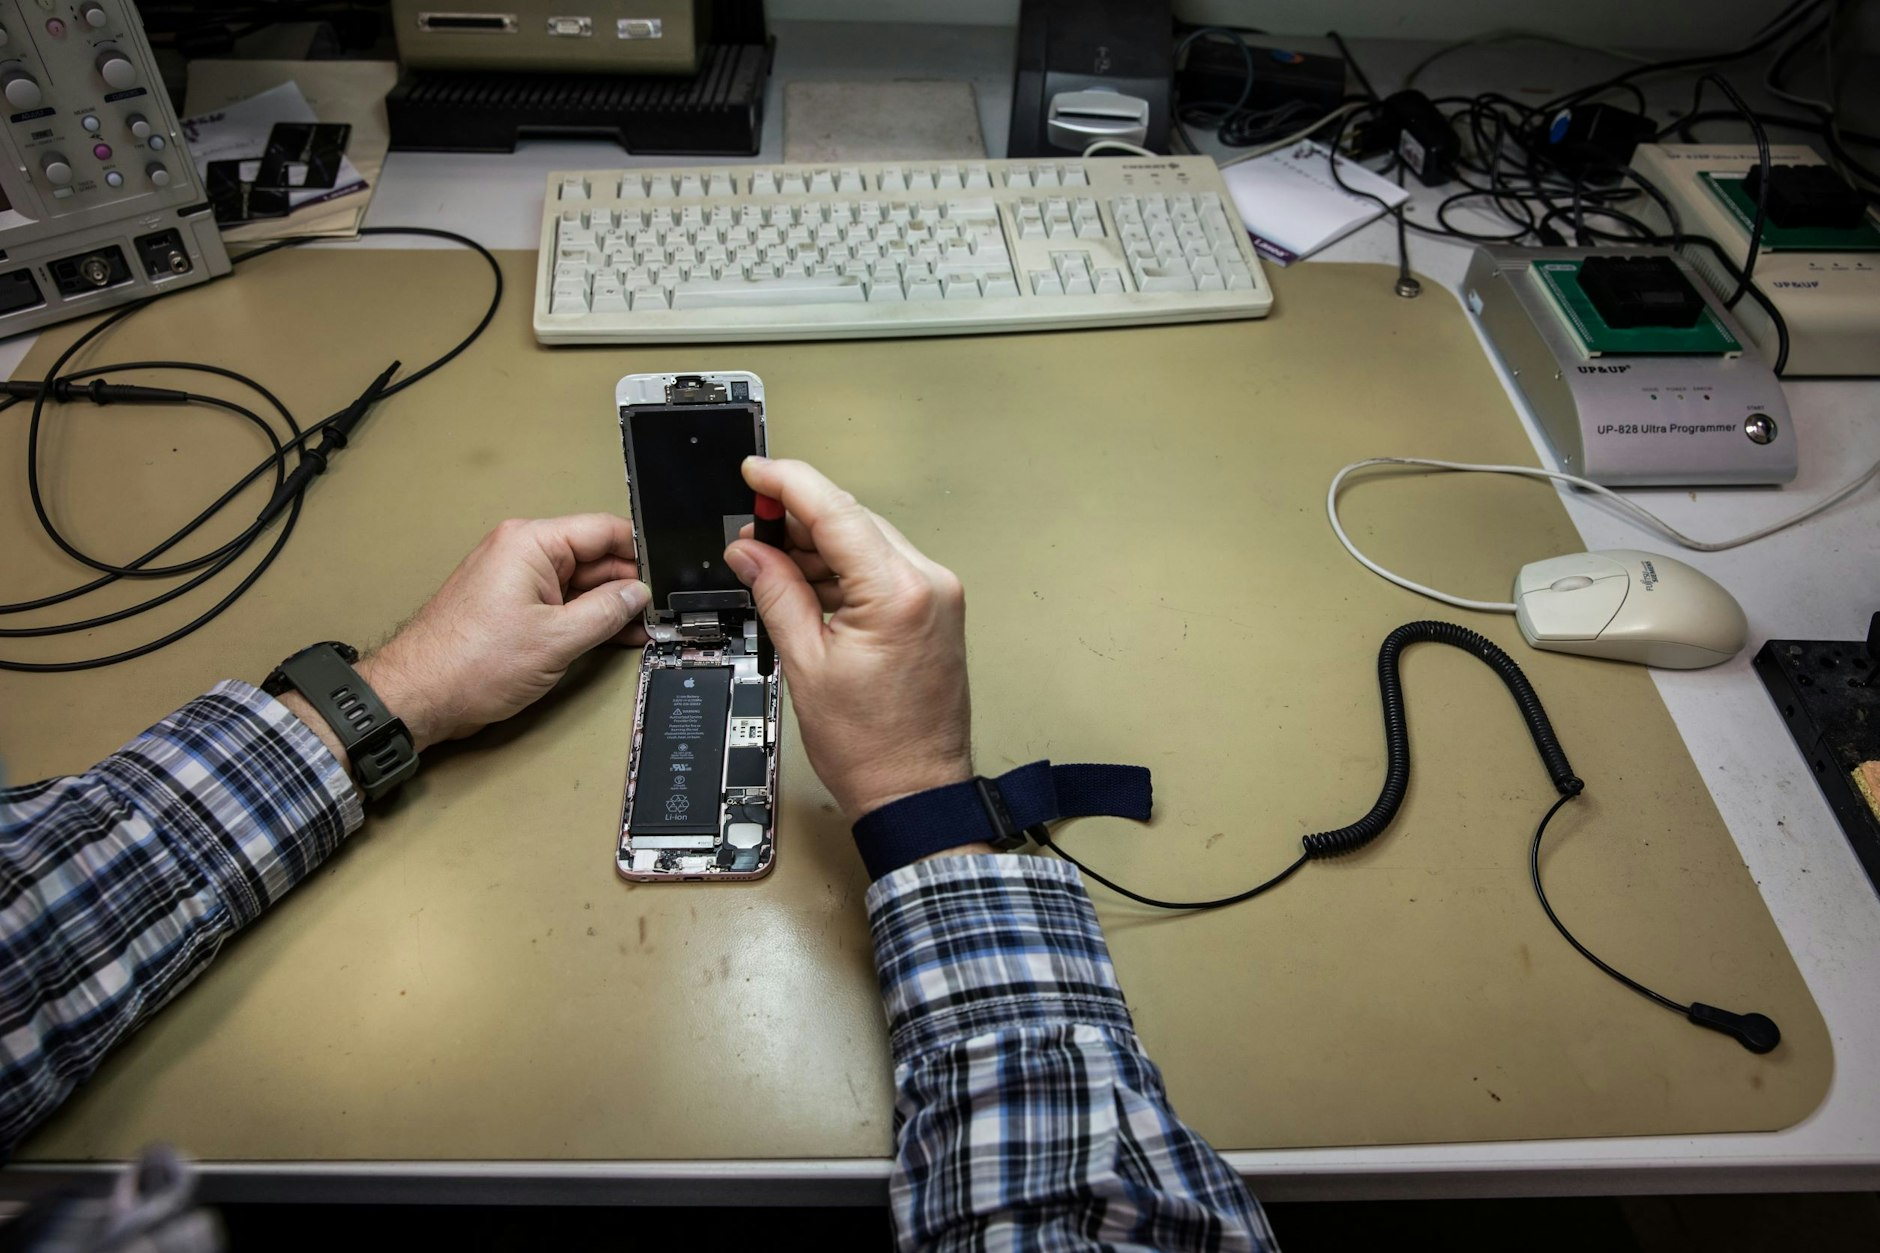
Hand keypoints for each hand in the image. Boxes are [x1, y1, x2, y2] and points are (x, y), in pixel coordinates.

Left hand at [282, 515, 649, 761]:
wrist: (417, 697)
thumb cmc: (470, 664)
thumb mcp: (556, 639)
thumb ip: (606, 613)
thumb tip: (637, 596)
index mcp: (530, 543)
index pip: (603, 531)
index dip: (639, 555)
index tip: (666, 579)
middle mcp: (521, 553)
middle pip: (594, 558)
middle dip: (626, 587)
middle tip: (659, 615)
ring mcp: (515, 580)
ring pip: (579, 584)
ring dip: (608, 608)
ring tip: (641, 631)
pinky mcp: (511, 606)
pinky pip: (559, 603)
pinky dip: (584, 620)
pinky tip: (610, 638)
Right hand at [722, 458, 975, 822]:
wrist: (917, 791)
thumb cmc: (872, 747)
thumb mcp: (805, 663)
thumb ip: (776, 593)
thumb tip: (749, 551)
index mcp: (898, 593)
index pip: (836, 512)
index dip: (787, 484)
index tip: (754, 472)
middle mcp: (929, 583)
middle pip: (852, 521)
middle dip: (796, 518)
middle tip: (748, 529)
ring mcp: (938, 595)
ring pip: (866, 541)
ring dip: (817, 545)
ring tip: (768, 564)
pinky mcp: (935, 609)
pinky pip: (882, 568)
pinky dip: (842, 568)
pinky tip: (804, 582)